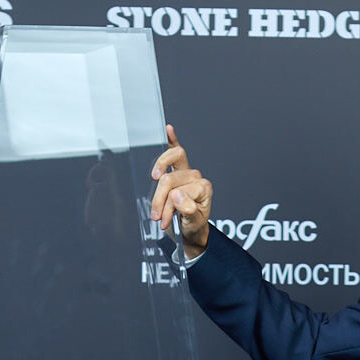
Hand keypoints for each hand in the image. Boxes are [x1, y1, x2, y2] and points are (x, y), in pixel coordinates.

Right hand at [150, 125, 211, 254]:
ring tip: (155, 208)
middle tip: (157, 218)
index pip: (179, 190)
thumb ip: (188, 210)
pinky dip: (171, 139)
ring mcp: (187, 172)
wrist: (193, 230)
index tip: (163, 221)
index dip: (168, 206)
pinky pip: (176, 151)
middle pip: (170, 180)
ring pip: (167, 168)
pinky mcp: (179, 170)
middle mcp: (196, 178)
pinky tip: (168, 129)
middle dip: (160, 201)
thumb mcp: (193, 224)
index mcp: (203, 189)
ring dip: (157, 189)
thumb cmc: (194, 226)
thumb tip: (176, 195)